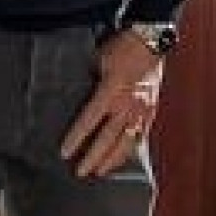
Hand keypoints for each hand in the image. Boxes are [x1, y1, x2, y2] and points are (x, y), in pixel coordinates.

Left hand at [59, 28, 163, 177]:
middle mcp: (127, 105)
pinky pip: (140, 136)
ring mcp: (141, 111)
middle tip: (80, 172)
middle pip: (108, 138)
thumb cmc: (121, 48)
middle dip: (93, 157)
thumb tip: (76, 92)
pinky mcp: (150, 112)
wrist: (149, 42)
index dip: (76, 138)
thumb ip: (88, 79)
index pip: (89, 120)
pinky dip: (130, 150)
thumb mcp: (98, 59)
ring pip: (126, 142)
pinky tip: (122, 158)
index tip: (65, 152)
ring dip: (112, 159)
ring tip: (99, 172)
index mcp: (111, 91)